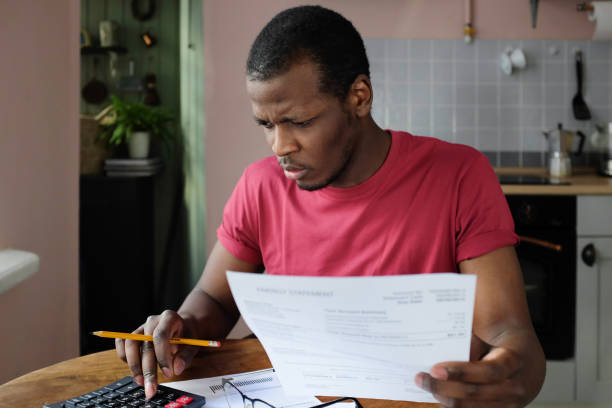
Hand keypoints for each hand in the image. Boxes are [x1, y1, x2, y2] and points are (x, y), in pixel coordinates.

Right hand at [115, 310, 198, 398]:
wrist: (181, 329)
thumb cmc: (186, 338)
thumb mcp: (192, 345)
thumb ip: (186, 356)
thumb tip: (177, 369)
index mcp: (169, 318)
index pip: (161, 335)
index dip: (163, 356)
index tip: (168, 374)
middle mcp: (153, 321)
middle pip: (145, 344)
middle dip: (148, 369)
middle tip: (151, 388)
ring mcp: (141, 328)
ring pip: (131, 344)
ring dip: (134, 366)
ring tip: (141, 383)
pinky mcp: (133, 335)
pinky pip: (122, 344)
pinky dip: (124, 357)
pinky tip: (134, 370)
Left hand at [414, 336, 528, 406]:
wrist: (528, 358)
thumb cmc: (503, 343)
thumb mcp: (491, 337)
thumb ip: (469, 347)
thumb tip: (439, 355)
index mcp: (516, 361)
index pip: (488, 372)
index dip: (461, 372)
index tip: (435, 369)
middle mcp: (518, 386)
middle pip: (477, 393)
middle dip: (445, 388)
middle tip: (421, 379)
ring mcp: (514, 404)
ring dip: (447, 400)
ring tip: (427, 388)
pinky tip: (442, 401)